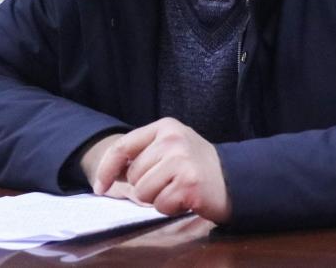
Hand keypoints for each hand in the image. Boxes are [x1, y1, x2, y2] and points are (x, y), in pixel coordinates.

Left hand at [89, 117, 230, 222]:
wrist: (234, 179)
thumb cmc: (197, 166)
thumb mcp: (172, 147)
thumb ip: (144, 153)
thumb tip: (111, 173)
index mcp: (165, 127)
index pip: (122, 147)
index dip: (106, 169)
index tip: (100, 187)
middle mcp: (172, 139)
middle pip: (133, 175)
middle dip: (145, 187)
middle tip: (169, 182)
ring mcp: (181, 160)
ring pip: (143, 192)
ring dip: (157, 198)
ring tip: (177, 189)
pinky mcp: (188, 183)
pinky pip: (160, 205)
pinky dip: (170, 207)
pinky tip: (186, 198)